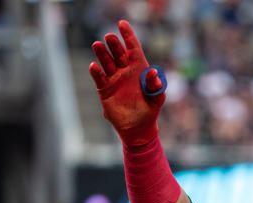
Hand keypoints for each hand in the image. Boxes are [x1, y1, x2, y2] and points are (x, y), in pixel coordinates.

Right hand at [89, 20, 165, 145]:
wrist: (138, 128)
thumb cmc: (150, 110)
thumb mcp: (157, 98)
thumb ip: (156, 85)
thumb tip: (153, 73)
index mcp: (139, 69)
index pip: (133, 48)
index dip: (128, 36)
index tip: (122, 24)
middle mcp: (125, 71)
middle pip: (118, 53)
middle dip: (114, 44)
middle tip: (109, 37)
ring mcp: (114, 79)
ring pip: (106, 62)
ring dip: (102, 53)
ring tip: (97, 45)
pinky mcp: (105, 89)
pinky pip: (99, 78)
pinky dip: (96, 72)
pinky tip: (94, 66)